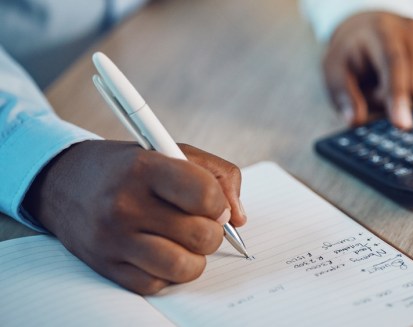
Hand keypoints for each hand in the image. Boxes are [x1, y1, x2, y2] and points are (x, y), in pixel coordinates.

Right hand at [23, 140, 243, 294]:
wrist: (64, 182)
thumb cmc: (127, 167)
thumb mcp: (171, 151)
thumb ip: (217, 175)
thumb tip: (238, 218)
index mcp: (145, 168)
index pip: (204, 194)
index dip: (220, 203)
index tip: (214, 205)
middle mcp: (126, 204)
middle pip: (201, 235)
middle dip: (212, 231)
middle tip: (201, 222)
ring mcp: (114, 239)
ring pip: (184, 266)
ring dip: (195, 258)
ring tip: (186, 242)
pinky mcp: (107, 266)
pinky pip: (157, 284)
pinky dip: (169, 273)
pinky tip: (162, 252)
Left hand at [323, 12, 412, 128]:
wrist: (366, 29)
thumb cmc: (350, 55)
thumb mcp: (335, 72)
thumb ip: (344, 95)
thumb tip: (355, 120)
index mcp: (381, 32)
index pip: (394, 65)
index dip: (398, 96)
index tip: (402, 125)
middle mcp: (410, 29)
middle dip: (391, 98)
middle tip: (373, 87)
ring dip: (408, 97)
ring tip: (387, 80)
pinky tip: (406, 78)